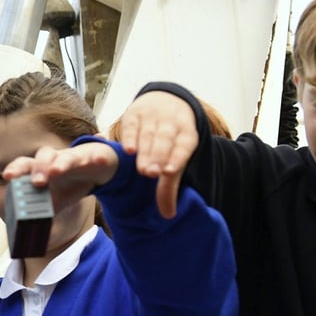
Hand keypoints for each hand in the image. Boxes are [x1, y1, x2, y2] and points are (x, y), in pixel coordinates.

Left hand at [3, 140, 118, 210]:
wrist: (96, 168)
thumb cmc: (68, 183)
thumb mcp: (54, 199)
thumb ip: (41, 214)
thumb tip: (27, 240)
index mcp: (42, 169)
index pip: (25, 165)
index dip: (16, 169)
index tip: (8, 176)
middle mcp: (56, 159)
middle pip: (44, 156)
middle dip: (39, 168)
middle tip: (37, 182)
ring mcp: (76, 157)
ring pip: (68, 157)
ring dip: (61, 163)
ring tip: (57, 171)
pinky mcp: (95, 158)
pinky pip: (96, 156)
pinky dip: (98, 158)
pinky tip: (98, 161)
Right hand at [114, 91, 197, 217]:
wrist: (164, 100)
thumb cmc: (170, 139)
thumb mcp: (174, 157)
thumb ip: (169, 186)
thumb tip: (168, 215)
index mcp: (187, 135)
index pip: (183, 147)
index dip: (176, 158)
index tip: (169, 172)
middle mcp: (171, 124)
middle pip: (165, 141)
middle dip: (158, 157)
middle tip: (151, 173)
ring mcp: (152, 117)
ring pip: (149, 134)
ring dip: (145, 151)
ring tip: (141, 169)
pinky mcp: (134, 114)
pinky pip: (132, 126)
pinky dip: (130, 137)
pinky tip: (128, 150)